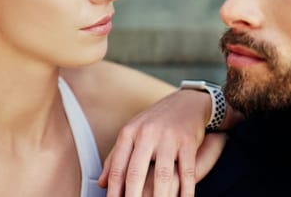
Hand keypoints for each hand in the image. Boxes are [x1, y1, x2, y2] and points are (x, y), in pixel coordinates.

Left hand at [99, 90, 216, 196]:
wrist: (186, 102)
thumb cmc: (155, 123)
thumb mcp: (132, 133)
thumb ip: (116, 157)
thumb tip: (102, 183)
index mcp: (129, 133)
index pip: (118, 167)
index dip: (114, 190)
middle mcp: (147, 134)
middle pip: (136, 172)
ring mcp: (169, 138)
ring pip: (163, 175)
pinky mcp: (188, 142)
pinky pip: (187, 171)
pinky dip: (185, 191)